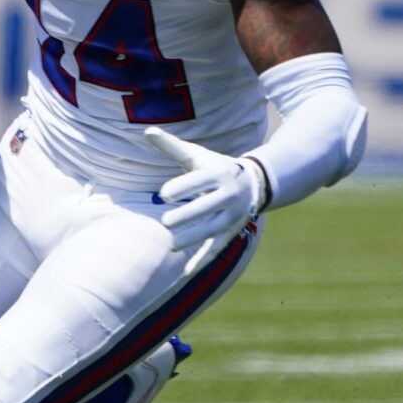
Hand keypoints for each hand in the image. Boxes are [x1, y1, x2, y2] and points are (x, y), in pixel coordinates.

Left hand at [145, 127, 264, 251]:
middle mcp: (228, 195)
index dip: (183, 186)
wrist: (254, 183)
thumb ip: (172, 146)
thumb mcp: (197, 155)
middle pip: (207, 207)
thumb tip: (147, 131)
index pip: (200, 181)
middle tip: (165, 221)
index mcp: (218, 174)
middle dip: (188, 215)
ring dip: (194, 238)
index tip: (163, 192)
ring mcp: (231, 216)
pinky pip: (216, 248)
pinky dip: (202, 260)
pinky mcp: (230, 233)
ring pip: (213, 230)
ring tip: (171, 243)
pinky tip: (185, 272)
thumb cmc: (214, 167)